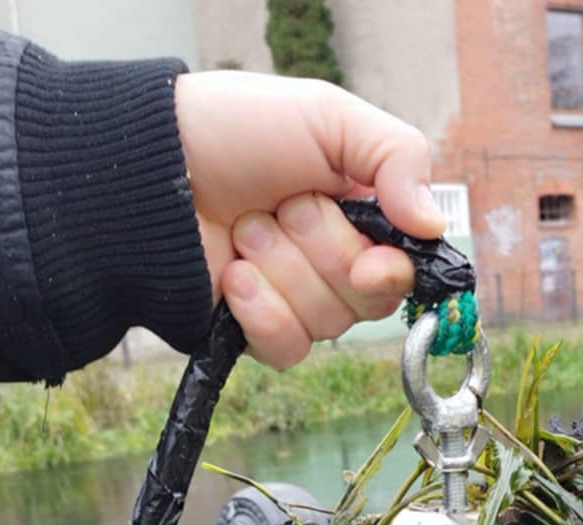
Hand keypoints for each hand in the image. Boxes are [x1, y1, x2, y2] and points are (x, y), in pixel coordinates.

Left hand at [174, 72, 444, 367]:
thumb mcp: (329, 116)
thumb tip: (433, 227)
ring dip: (283, 270)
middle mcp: (332, 262)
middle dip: (323, 251)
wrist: (148, 162)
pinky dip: (262, 312)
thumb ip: (399, 157)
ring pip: (326, 323)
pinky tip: (234, 277)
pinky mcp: (254, 331)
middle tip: (282, 207)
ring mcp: (293, 299)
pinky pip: (287, 349)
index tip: (372, 261)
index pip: (404, 271)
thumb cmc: (234, 130)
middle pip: (368, 302)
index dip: (391, 272)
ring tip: (246, 228)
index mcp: (359, 215)